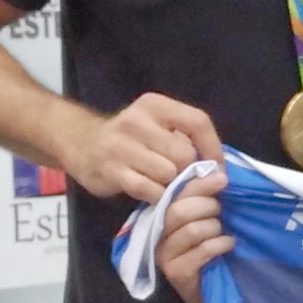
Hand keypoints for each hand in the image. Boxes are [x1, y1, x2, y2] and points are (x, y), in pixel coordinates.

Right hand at [63, 92, 223, 201]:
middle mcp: (137, 120)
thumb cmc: (132, 140)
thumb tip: (219, 171)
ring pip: (168, 174)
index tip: (218, 169)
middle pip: (184, 153)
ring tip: (165, 186)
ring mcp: (121, 144)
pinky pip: (147, 189)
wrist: (82, 145)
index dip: (213, 149)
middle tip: (184, 180)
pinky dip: (155, 197)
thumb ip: (186, 140)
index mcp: (155, 105)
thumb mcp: (158, 127)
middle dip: (189, 173)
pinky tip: (151, 194)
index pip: (198, 121)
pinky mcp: (110, 169)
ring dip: (171, 186)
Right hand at [154, 170, 231, 302]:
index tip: (222, 179)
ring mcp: (164, 255)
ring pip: (192, 230)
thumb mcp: (206, 220)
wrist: (212, 293)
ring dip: (214, 227)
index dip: (199, 184)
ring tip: (223, 232)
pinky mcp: (176, 273)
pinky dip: (219, 244)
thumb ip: (205, 199)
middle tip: (221, 211)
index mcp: (162, 217)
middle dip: (206, 206)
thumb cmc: (210, 252)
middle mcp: (157, 235)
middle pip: (178, 210)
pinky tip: (227, 244)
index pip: (175, 193)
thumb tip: (218, 172)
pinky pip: (202, 251)